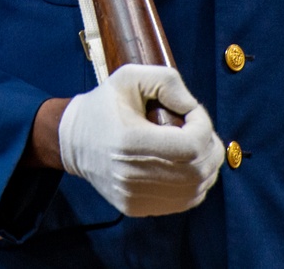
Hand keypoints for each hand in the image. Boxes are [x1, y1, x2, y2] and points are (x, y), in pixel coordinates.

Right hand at [56, 65, 224, 216]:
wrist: (73, 140)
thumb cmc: (104, 105)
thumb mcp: (130, 77)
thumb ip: (167, 81)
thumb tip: (193, 108)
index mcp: (129, 142)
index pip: (191, 146)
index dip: (203, 126)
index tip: (192, 111)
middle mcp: (131, 176)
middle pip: (198, 171)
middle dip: (210, 147)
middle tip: (199, 128)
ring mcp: (134, 196)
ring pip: (196, 190)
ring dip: (206, 165)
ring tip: (194, 145)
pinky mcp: (136, 207)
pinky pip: (184, 202)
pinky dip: (195, 183)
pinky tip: (185, 164)